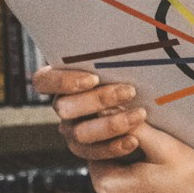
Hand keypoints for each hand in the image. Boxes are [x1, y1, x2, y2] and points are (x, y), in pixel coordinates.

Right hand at [31, 65, 147, 159]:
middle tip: (129, 91)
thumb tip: (121, 38)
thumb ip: (112, 56)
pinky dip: (113, 147)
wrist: (148, 109)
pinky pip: (93, 154)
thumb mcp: (120, 63)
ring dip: (110, 124)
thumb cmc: (133, 75)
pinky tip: (134, 140)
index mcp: (62, 81)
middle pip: (65, 108)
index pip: (44, 81)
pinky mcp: (87, 151)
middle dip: (98, 99)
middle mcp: (63, 107)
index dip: (63, 81)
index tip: (93, 79)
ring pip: (80, 133)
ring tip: (139, 115)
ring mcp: (72, 130)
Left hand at [89, 121, 193, 192]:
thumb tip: (107, 109)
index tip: (140, 145)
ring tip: (160, 184)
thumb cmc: (191, 182)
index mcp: (108, 186)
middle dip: (126, 169)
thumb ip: (133, 127)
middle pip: (108, 179)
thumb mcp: (164, 147)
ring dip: (131, 190)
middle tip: (155, 163)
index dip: (119, 147)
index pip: (100, 156)